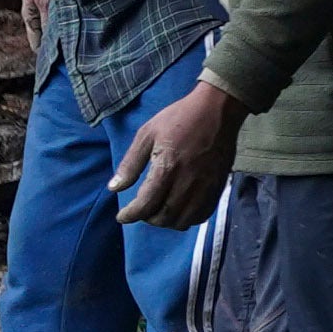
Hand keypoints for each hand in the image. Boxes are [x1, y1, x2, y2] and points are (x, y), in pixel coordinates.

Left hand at [115, 79, 242, 229]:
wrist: (217, 110)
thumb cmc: (179, 118)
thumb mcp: (147, 134)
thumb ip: (130, 164)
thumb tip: (114, 188)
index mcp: (167, 168)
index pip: (146, 204)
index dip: (131, 215)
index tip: (122, 217)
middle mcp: (188, 182)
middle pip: (165, 217)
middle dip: (148, 218)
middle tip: (141, 211)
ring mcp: (206, 186)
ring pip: (184, 220)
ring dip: (167, 221)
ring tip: (159, 211)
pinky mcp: (218, 186)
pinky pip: (203, 214)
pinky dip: (187, 218)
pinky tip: (178, 209)